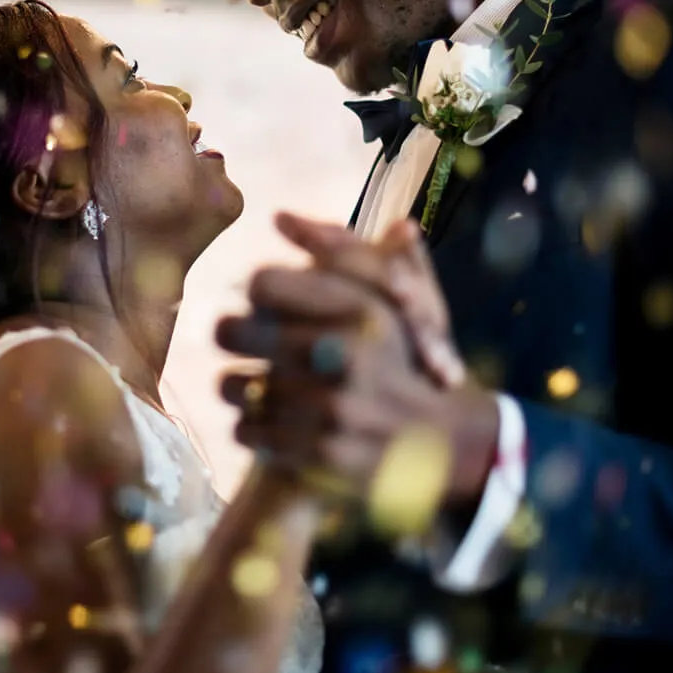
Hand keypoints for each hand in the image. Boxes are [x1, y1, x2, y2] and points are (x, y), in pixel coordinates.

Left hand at [215, 214, 499, 526]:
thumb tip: (281, 217)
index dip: (259, 291)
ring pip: (232, 385)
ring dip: (234, 384)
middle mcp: (343, 358)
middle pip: (232, 330)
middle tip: (235, 337)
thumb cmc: (403, 357)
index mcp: (359, 310)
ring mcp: (329, 411)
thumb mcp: (390, 296)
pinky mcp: (317, 455)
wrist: (441, 442)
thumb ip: (341, 250)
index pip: (263, 282)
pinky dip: (247, 426)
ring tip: (249, 384)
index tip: (264, 302)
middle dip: (231, 333)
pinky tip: (263, 420)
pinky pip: (245, 430)